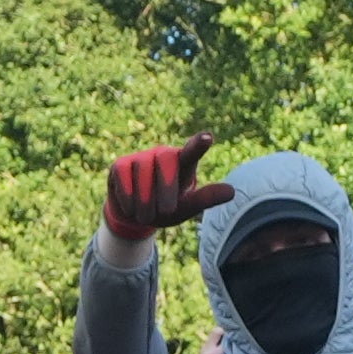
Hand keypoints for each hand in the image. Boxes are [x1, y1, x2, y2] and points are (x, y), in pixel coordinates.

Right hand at [99, 136, 233, 248]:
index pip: (192, 150)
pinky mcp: (120, 165)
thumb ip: (205, 199)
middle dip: (166, 188)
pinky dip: (128, 197)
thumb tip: (232, 192)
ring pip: (143, 172)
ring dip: (145, 201)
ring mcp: (140, 158)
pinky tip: (131, 206)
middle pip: (166, 160)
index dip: (198, 144)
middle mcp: (162, 155)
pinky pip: (123, 177)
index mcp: (183, 163)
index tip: (207, 137)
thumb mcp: (186, 207)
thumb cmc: (166, 208)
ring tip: (146, 214)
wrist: (134, 216)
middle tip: (166, 211)